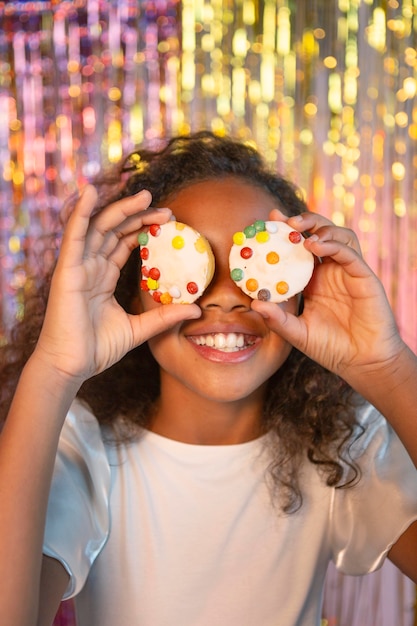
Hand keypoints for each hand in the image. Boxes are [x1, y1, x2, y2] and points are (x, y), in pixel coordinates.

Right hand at [35, 186, 200, 382]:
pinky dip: (80, 213)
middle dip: (139, 216)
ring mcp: (78, 266)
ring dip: (120, 209)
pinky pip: (73, 235)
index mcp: (103, 277)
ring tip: (144, 195)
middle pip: (115, 230)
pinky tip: (90, 193)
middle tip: (167, 210)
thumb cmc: (97, 349)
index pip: (124, 243)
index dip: (144, 229)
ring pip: (99, 227)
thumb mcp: (139, 329)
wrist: (72, 366)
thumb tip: (196, 310)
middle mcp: (90, 267)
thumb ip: (164, 317)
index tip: (170, 221)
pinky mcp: (67, 270)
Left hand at [252, 210, 404, 385]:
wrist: (361, 361)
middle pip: (318, 234)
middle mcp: (330, 271)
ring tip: (300, 232)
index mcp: (312, 280)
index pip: (298, 249)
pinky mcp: (363, 275)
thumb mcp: (297, 334)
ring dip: (319, 227)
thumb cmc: (330, 348)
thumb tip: (254, 304)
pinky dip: (332, 244)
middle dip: (302, 221)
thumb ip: (277, 319)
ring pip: (338, 236)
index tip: (267, 221)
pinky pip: (349, 253)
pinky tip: (315, 246)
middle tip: (282, 220)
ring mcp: (347, 271)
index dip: (285, 233)